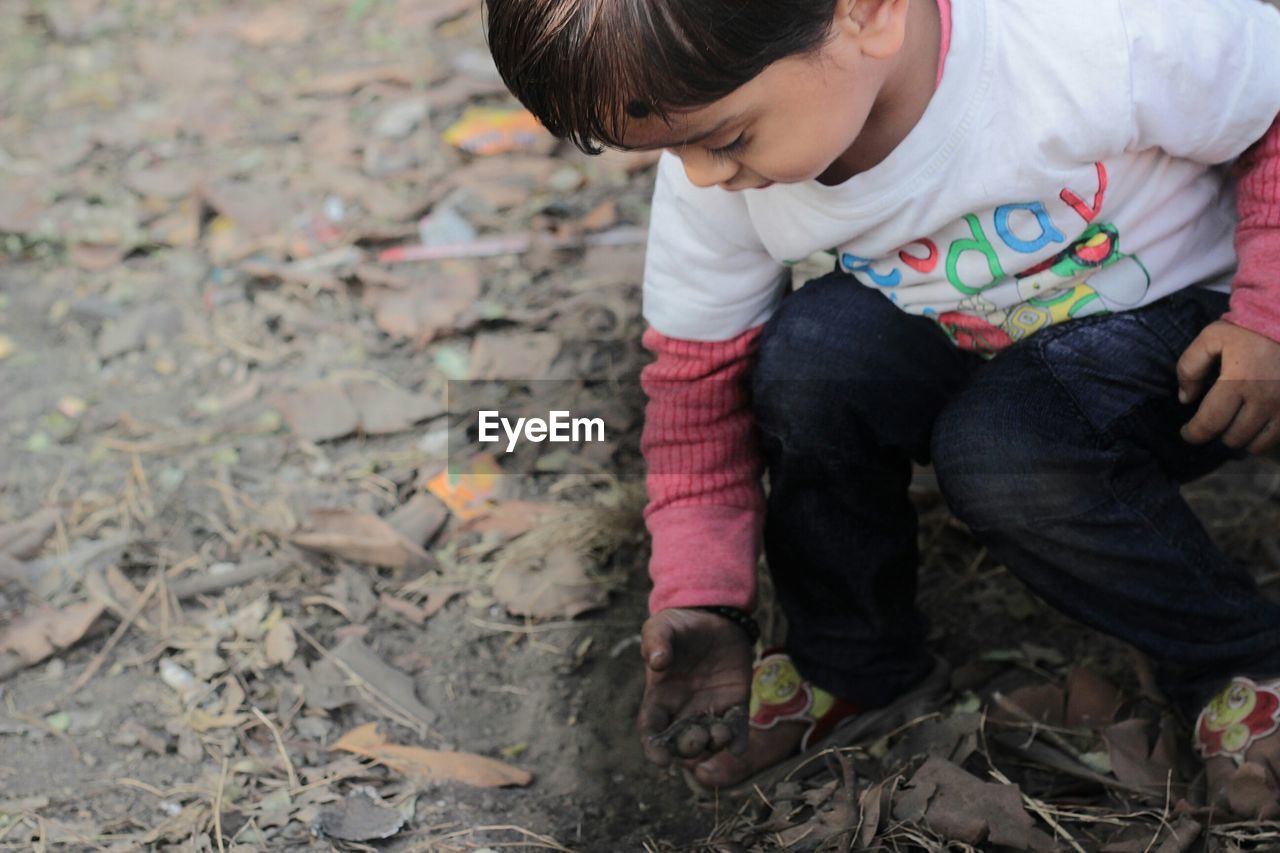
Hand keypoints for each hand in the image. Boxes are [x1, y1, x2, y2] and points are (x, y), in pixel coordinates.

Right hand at [637, 607, 753, 766]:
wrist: (714, 616)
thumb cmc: (680, 625)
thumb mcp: (662, 627)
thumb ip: (656, 642)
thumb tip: (657, 662)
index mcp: (660, 697)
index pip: (652, 729)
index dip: (654, 748)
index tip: (661, 761)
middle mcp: (684, 710)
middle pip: (682, 742)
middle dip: (689, 747)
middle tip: (697, 738)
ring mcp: (710, 709)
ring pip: (710, 740)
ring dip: (714, 744)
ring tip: (720, 733)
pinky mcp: (735, 704)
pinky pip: (737, 729)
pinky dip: (738, 742)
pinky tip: (739, 746)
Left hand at [1177, 320, 1279, 454]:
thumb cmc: (1250, 331)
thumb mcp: (1212, 337)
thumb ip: (1190, 366)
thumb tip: (1185, 398)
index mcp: (1238, 381)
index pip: (1210, 423)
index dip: (1194, 434)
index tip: (1187, 432)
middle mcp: (1263, 399)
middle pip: (1232, 438)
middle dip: (1217, 433)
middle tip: (1215, 421)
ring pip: (1256, 446)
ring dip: (1241, 438)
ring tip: (1235, 423)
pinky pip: (1277, 441)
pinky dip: (1263, 438)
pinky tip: (1256, 425)